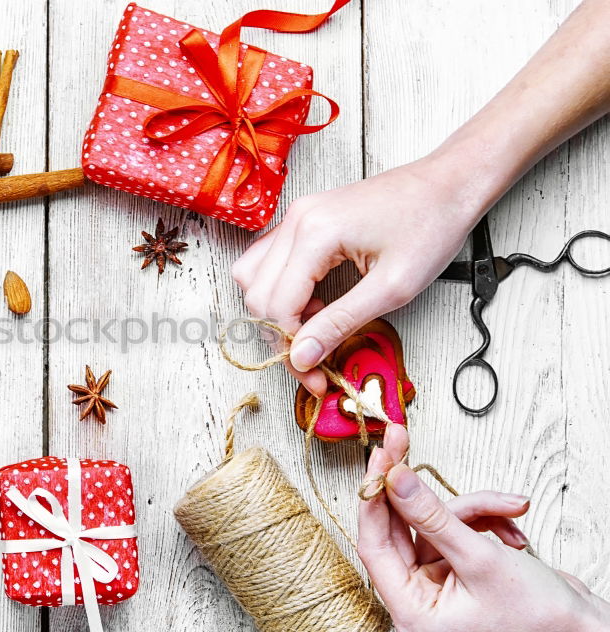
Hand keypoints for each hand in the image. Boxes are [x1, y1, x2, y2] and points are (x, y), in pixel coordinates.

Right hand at [231, 156, 480, 395]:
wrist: (450, 184)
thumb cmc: (431, 225)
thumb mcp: (392, 288)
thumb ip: (341, 323)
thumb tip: (302, 355)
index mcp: (314, 233)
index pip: (276, 305)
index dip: (292, 348)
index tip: (316, 375)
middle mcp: (296, 219)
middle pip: (257, 294)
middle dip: (281, 336)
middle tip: (315, 360)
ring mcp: (297, 215)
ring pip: (253, 276)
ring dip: (275, 311)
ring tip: (314, 325)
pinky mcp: (305, 218)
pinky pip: (268, 259)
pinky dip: (280, 289)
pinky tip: (312, 301)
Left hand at [358, 425, 609, 631]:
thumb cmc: (541, 617)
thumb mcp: (480, 558)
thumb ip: (431, 516)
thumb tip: (394, 479)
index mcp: (413, 611)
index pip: (374, 544)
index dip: (374, 497)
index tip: (379, 458)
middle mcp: (420, 599)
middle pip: (402, 527)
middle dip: (421, 491)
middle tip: (403, 442)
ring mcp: (439, 585)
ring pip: (436, 523)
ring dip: (473, 509)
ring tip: (508, 506)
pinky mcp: (459, 571)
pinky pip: (458, 530)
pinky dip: (485, 521)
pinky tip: (512, 529)